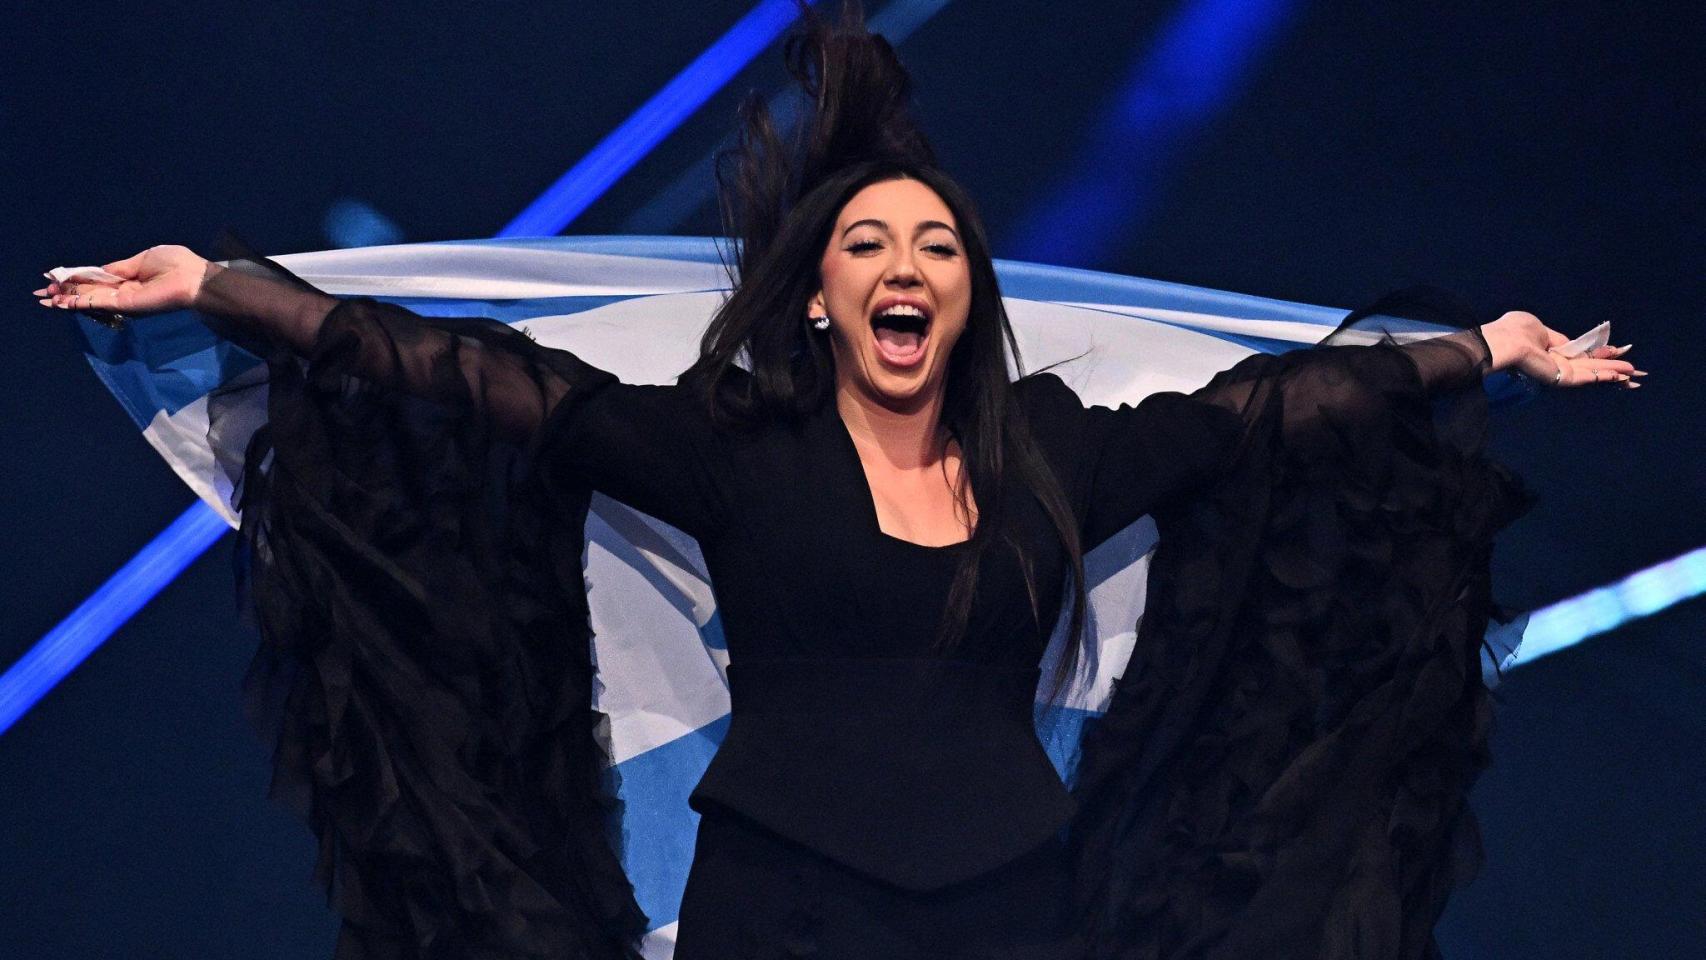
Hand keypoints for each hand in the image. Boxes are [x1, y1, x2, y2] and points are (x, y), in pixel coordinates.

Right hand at [34, 244, 209, 318]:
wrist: (194, 278)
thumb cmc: (176, 265)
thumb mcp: (142, 260)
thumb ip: (119, 268)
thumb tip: (99, 271)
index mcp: (129, 278)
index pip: (96, 279)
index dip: (75, 279)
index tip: (55, 278)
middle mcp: (124, 291)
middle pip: (88, 292)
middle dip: (64, 292)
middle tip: (41, 293)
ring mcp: (124, 299)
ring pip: (88, 299)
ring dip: (65, 299)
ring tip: (45, 299)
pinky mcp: (126, 305)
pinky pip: (97, 303)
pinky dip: (78, 302)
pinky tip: (61, 302)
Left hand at [1481, 311, 1644, 389]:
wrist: (1505, 342)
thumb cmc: (1515, 330)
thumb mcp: (1539, 327)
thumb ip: (1558, 338)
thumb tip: (1571, 344)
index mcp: (1549, 349)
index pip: (1579, 353)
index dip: (1598, 352)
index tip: (1617, 350)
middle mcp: (1556, 363)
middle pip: (1589, 366)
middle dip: (1612, 366)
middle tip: (1633, 369)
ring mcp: (1559, 372)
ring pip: (1592, 373)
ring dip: (1614, 373)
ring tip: (1634, 375)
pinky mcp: (1560, 378)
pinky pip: (1587, 378)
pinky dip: (1605, 377)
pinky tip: (1621, 377)